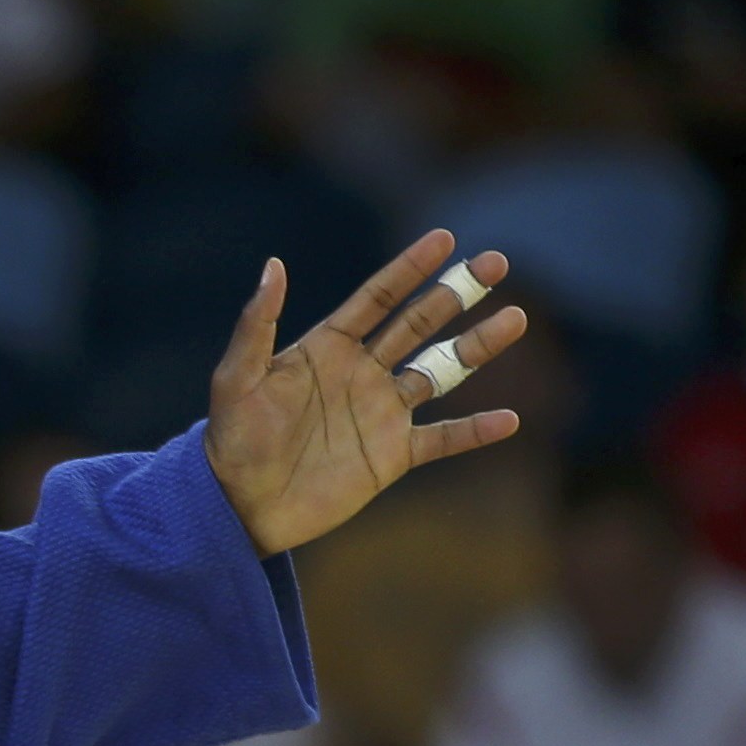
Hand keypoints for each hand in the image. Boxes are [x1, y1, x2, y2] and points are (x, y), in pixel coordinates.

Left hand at [204, 229, 528, 557]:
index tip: (444, 239)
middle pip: (418, 325)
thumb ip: (256, 324)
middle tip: (495, 263)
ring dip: (477, 347)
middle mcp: (360, 374)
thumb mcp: (236, 379)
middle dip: (455, 294)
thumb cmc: (231, 440)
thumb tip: (273, 265)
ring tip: (514, 319)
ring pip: (440, 372)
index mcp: (327, 349)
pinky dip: (475, 431)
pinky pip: (442, 439)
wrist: (237, 506)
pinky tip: (509, 420)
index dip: (409, 269)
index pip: (377, 299)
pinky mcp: (390, 456)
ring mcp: (380, 414)